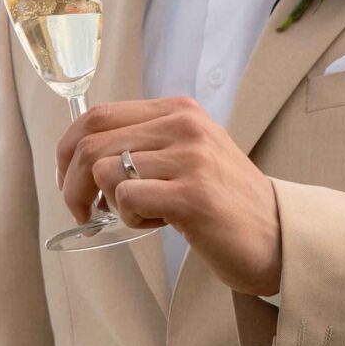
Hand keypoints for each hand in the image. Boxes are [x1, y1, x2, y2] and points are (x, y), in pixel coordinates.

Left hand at [56, 96, 281, 294]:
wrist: (277, 235)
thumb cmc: (224, 201)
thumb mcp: (188, 154)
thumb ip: (145, 144)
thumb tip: (81, 156)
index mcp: (179, 111)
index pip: (97, 114)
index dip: (67, 149)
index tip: (67, 179)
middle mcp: (184, 126)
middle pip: (91, 142)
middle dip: (72, 183)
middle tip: (81, 211)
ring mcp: (190, 159)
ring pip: (105, 172)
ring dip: (109, 204)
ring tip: (140, 215)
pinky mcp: (192, 195)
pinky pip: (126, 200)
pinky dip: (129, 219)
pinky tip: (158, 223)